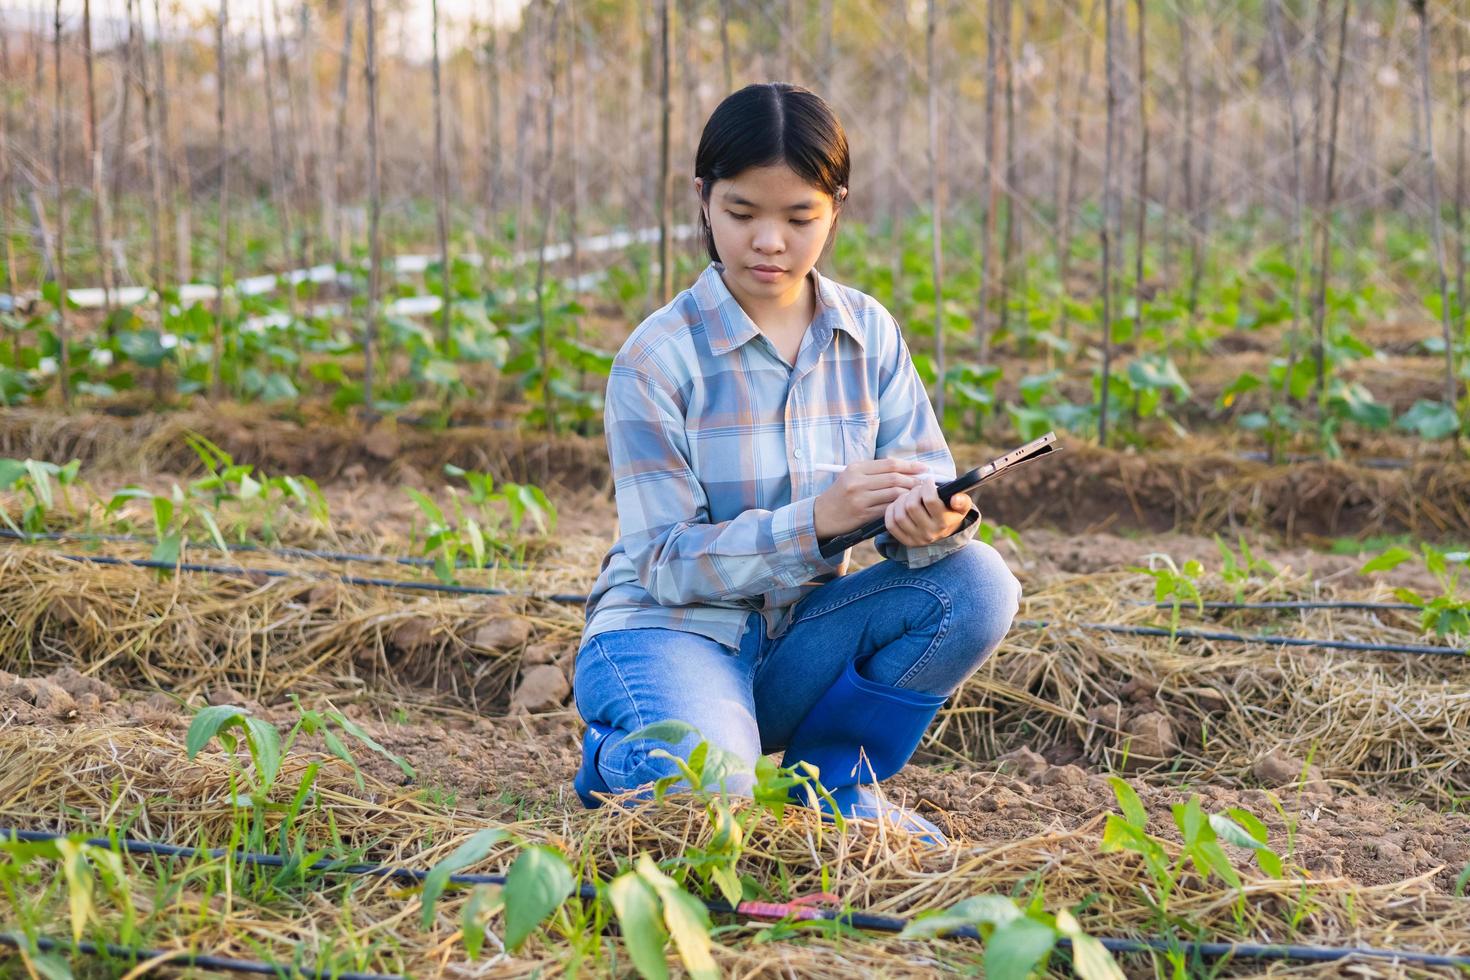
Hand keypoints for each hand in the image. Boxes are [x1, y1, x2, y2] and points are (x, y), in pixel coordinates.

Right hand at [813, 458, 928, 538]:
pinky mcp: (862, 515)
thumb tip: (906, 470)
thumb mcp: (852, 476)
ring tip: (918, 495)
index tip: (924, 469)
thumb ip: (875, 472)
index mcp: (856, 468)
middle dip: (914, 481)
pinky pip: (887, 509)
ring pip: (893, 494)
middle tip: (926, 483)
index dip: (910, 466)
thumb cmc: (841, 494)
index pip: (889, 464)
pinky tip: (906, 507)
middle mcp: (857, 481)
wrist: (821, 515)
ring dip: (909, 494)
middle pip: (894, 478)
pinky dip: (899, 507)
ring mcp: (860, 499)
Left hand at [883, 479, 974, 547]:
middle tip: (918, 489)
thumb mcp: (962, 506)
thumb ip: (963, 500)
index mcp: (944, 522)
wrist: (945, 530)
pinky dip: (891, 512)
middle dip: (913, 492)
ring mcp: (916, 539)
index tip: (928, 481)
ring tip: (908, 496)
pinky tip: (898, 505)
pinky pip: (891, 525)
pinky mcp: (905, 541)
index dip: (927, 486)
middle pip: (912, 506)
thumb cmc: (951, 512)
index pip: (930, 500)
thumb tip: (955, 498)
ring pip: (899, 515)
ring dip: (901, 501)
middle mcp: (930, 533)